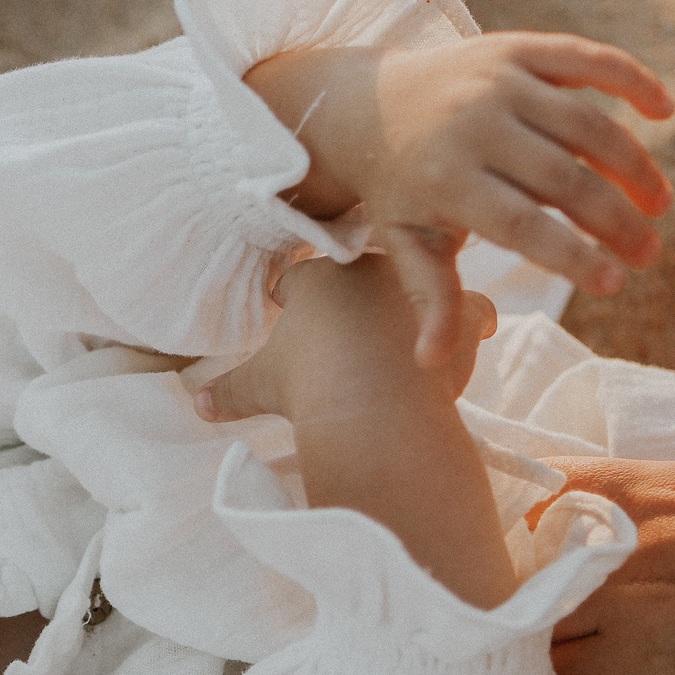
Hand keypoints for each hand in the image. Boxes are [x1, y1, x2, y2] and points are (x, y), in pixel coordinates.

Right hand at [199, 256, 518, 608]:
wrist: (367, 402)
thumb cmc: (306, 386)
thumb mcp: (260, 387)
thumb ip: (229, 391)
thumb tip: (196, 405)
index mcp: (316, 277)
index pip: (301, 278)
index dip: (295, 298)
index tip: (292, 312)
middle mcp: (366, 269)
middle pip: (360, 277)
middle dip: (356, 299)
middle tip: (352, 327)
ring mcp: (414, 288)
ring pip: (417, 285)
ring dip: (416, 303)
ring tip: (413, 326)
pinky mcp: (454, 312)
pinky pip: (471, 307)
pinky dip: (473, 320)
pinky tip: (478, 330)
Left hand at [245, 35, 673, 365]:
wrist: (363, 103)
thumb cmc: (399, 187)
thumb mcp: (406, 242)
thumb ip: (429, 297)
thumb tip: (429, 362)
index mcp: (446, 178)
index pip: (521, 223)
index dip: (572, 254)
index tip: (616, 283)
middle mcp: (474, 124)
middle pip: (563, 176)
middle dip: (614, 219)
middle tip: (649, 254)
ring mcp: (497, 80)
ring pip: (585, 122)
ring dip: (633, 164)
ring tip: (658, 205)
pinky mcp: (516, 49)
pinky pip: (584, 59)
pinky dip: (630, 78)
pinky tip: (666, 109)